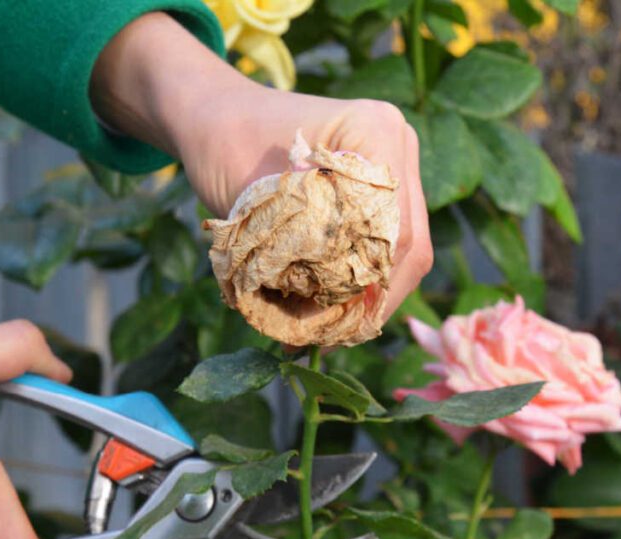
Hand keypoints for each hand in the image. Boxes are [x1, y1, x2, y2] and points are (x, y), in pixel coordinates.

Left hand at [93, 13, 431, 320]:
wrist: (211, 116)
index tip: (328, 327)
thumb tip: (327, 315)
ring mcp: (393, 165)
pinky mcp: (378, 188)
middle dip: (370, 300)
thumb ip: (298, 249)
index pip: (396, 231)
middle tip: (326, 339)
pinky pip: (382, 243)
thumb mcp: (256, 201)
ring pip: (401, 252)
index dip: (369, 288)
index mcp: (375, 132)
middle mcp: (397, 145)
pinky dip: (356, 278)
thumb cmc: (222, 145)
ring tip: (322, 331)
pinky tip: (324, 308)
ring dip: (365, 295)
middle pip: (409, 246)